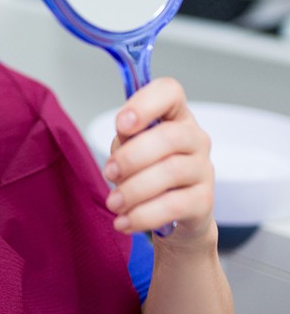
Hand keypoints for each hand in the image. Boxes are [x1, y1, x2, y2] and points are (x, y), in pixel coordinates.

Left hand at [103, 78, 214, 241]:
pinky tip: (123, 221)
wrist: (175, 213)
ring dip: (134, 189)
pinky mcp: (205, 201)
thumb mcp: (131, 145)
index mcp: (174, 115)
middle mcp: (195, 138)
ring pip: (170, 172)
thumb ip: (127, 136)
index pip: (169, 92)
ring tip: (113, 202)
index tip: (122, 124)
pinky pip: (173, 206)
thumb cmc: (148, 168)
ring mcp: (204, 169)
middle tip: (109, 172)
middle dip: (131, 156)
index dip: (145, 104)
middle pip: (169, 137)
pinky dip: (142, 215)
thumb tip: (124, 136)